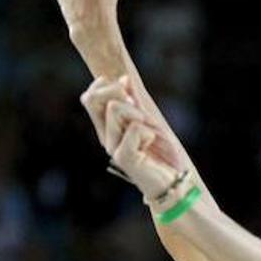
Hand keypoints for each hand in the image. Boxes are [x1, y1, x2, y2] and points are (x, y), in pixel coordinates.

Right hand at [80, 77, 206, 213]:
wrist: (171, 182)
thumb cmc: (161, 152)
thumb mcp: (148, 121)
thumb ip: (135, 102)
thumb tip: (125, 78)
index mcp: (107, 128)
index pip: (88, 98)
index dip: (104, 85)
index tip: (126, 91)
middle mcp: (105, 137)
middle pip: (93, 98)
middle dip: (118, 92)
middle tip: (139, 109)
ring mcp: (112, 147)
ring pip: (115, 108)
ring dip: (138, 113)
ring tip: (150, 131)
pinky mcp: (124, 156)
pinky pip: (134, 128)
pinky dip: (148, 131)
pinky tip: (151, 144)